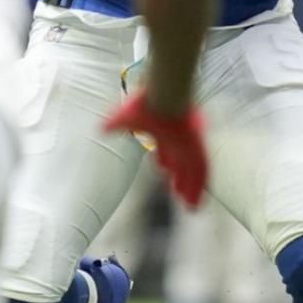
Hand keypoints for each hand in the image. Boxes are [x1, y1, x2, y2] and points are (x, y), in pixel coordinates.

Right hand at [104, 91, 207, 207]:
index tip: (163, 170)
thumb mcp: (122, 118)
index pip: (165, 150)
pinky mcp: (197, 148)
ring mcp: (191, 144)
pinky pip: (201, 172)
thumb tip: (101, 129)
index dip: (165, 161)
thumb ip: (113, 125)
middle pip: (182, 163)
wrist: (163, 96)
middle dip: (180, 177)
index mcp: (163, 131)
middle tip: (178, 191)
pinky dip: (199, 187)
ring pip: (194, 171)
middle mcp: (179, 138)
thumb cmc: (144, 104)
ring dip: (192, 188)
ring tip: (190, 206)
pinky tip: (196, 201)